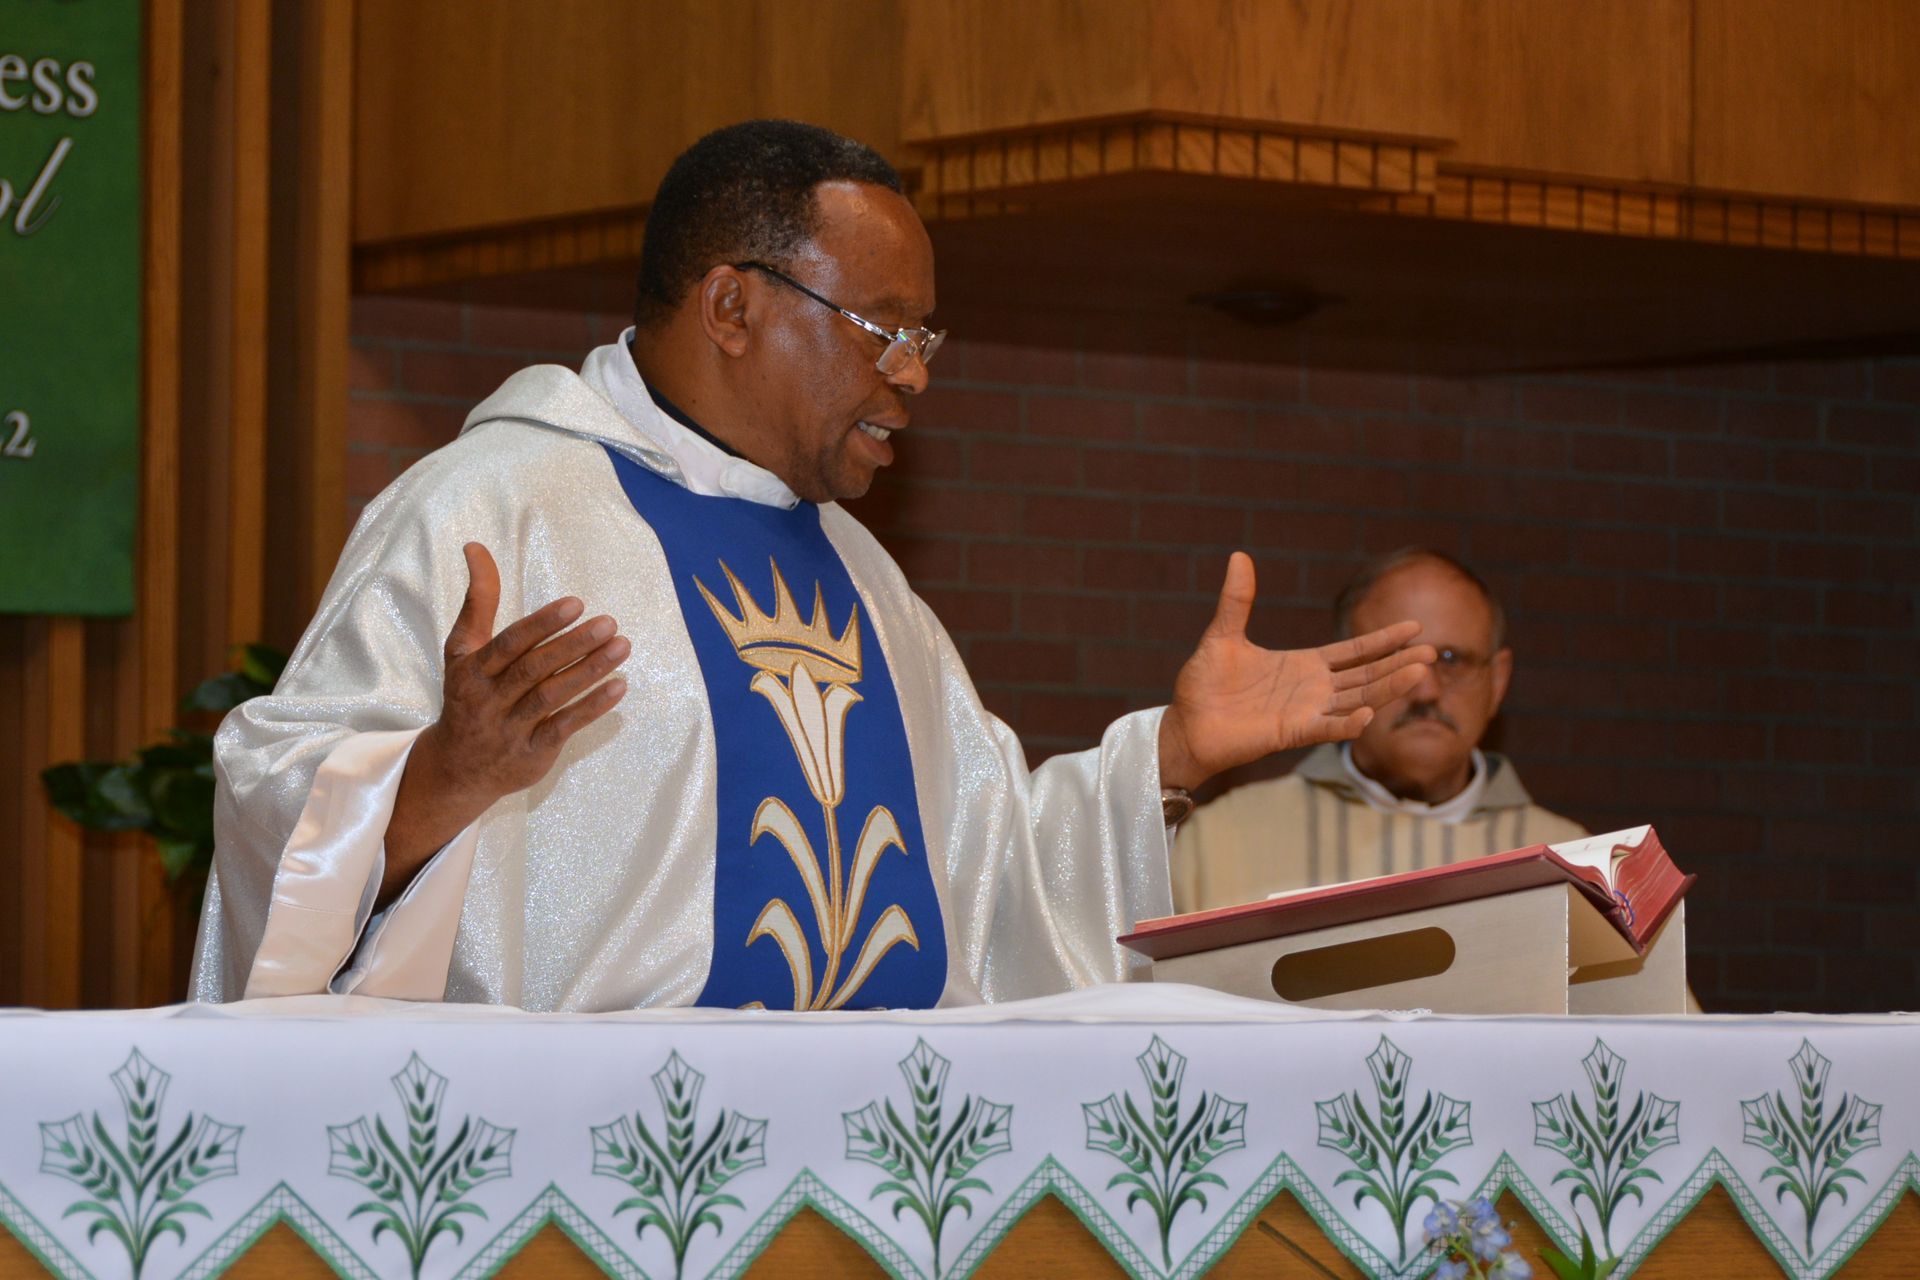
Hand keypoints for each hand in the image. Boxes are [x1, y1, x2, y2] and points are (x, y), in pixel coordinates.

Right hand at [382, 543, 628, 902]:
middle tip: (609, 622)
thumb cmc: (467, 695)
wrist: (455, 769)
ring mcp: (510, 728)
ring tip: (622, 646)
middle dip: (573, 645)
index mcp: (472, 669)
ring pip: (551, 697)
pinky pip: (564, 727)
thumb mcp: (462, 650)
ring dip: (589, 671)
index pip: (509, 643)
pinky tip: (619, 686)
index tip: (576, 603)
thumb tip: (475, 546)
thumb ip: (478, 600)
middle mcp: (489, 699)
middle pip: (534, 669)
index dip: (542, 624)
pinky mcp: (531, 753)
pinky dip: (591, 707)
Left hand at [1157, 552, 1433, 791]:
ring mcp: (1305, 712)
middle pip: (1365, 675)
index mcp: (1303, 666)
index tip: (1414, 627)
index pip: (1353, 652)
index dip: (1382, 640)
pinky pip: (1325, 728)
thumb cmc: (1204, 685)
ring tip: (1419, 673)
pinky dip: (1347, 723)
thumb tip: (1238, 555)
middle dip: (1397, 663)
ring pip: (1356, 699)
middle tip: (1431, 652)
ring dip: (1386, 688)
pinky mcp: (1289, 732)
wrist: (1185, 724)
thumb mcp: (1223, 635)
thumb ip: (1237, 600)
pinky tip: (1369, 713)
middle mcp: (1312, 689)